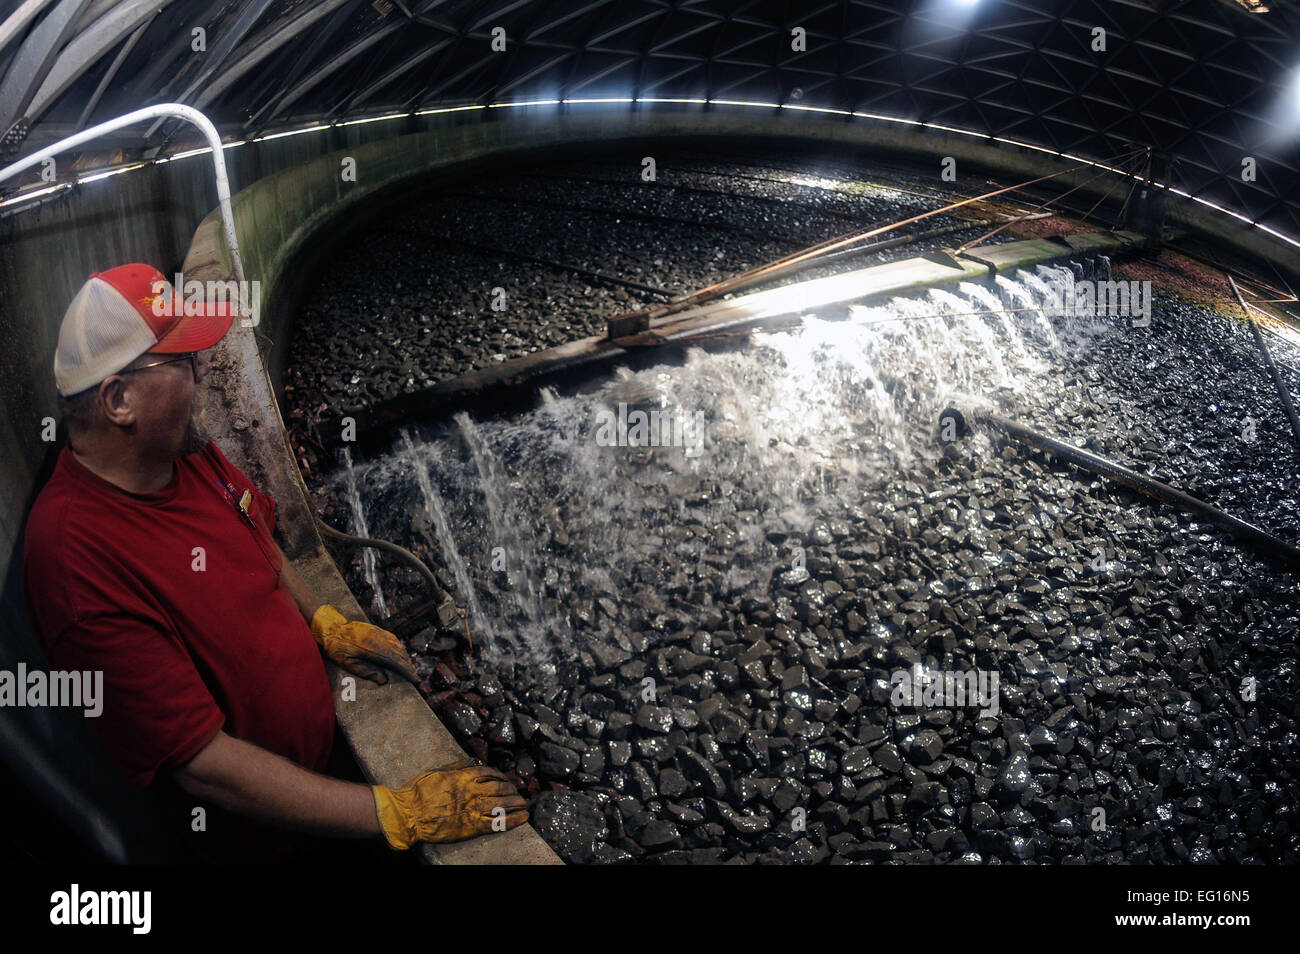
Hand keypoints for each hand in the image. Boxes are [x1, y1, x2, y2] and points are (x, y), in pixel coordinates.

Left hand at [310, 604, 419, 685]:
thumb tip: (384, 680)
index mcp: (371, 648)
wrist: (332, 629)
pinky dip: (400, 649)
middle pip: (399, 654)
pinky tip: (401, 655)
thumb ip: (366, 671)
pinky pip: (393, 640)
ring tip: (410, 669)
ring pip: (397, 646)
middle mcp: (378, 639)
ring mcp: (379, 633)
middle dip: (408, 666)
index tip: (414, 679)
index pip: (394, 661)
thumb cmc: (337, 648)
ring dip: (405, 658)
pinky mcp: (378, 630)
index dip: (406, 670)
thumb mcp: (347, 663)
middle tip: (415, 678)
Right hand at [372, 759, 528, 847]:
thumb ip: (456, 767)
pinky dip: (512, 821)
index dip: (499, 774)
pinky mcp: (471, 827)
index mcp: (462, 777)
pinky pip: (497, 824)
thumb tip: (471, 761)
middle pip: (498, 787)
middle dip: (511, 788)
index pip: (487, 772)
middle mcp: (470, 792)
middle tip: (518, 790)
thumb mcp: (435, 772)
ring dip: (516, 803)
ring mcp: (472, 810)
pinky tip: (522, 819)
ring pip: (501, 804)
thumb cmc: (416, 793)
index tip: (505, 777)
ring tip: (524, 803)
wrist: (408, 815)